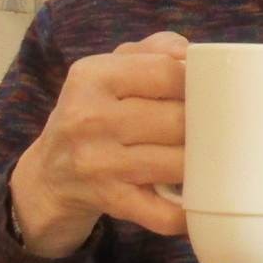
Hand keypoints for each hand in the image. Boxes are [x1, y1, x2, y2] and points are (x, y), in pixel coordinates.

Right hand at [8, 32, 188, 256]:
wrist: (49, 174)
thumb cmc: (94, 113)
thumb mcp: (110, 70)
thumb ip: (155, 49)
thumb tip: (192, 54)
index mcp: (92, 76)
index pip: (166, 73)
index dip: (197, 83)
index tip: (207, 91)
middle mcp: (90, 118)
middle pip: (177, 120)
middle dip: (203, 126)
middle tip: (212, 128)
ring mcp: (99, 164)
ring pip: (178, 163)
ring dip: (202, 164)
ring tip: (209, 157)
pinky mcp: (111, 202)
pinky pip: (164, 213)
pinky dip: (189, 213)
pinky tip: (201, 200)